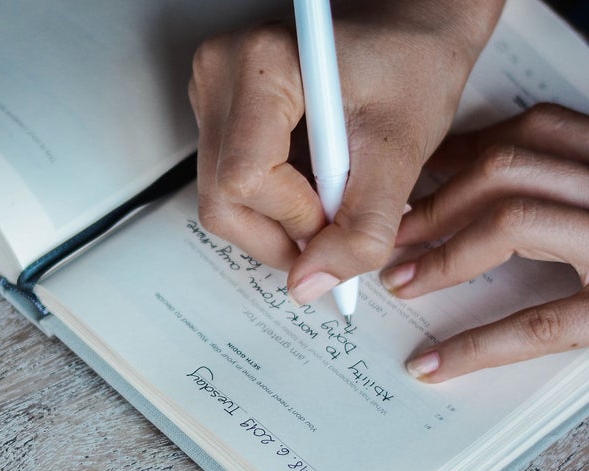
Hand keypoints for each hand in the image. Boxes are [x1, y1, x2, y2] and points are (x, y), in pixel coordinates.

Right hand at [188, 1, 504, 303]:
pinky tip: (312, 182)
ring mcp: (210, 94)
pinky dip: (273, 202)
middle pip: (221, 200)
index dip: (296, 219)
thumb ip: (361, 229)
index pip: (246, 180)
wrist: (412, 32)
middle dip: (282, 233)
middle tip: (336, 228)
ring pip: (220, 201)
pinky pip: (226, 186)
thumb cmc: (412, 66)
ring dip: (280, 221)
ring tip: (331, 196)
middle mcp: (218, 74)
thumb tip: (310, 286)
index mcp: (259, 64)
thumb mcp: (401, 153)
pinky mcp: (215, 113)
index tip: (345, 217)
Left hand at [380, 103, 588, 381]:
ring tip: (404, 282)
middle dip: (436, 202)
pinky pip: (543, 322)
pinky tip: (437, 363)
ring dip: (445, 252)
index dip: (460, 155)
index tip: (416, 182)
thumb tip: (476, 185)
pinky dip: (478, 344)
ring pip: (517, 217)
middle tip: (396, 236)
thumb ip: (569, 183)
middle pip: (509, 168)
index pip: (532, 132)